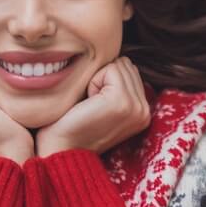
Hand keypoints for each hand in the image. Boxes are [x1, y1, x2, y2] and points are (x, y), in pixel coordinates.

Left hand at [35, 56, 150, 156]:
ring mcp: (136, 107)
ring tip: (91, 105)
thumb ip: (117, 84)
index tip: (95, 105)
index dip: (105, 80)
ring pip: (119, 65)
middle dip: (103, 78)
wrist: (60, 148)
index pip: (129, 70)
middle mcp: (145, 111)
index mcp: (143, 111)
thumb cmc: (73, 123)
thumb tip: (118, 58)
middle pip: (125, 65)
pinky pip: (110, 69)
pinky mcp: (123, 102)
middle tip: (91, 105)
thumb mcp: (102, 103)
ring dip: (98, 80)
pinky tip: (88, 103)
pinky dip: (93, 81)